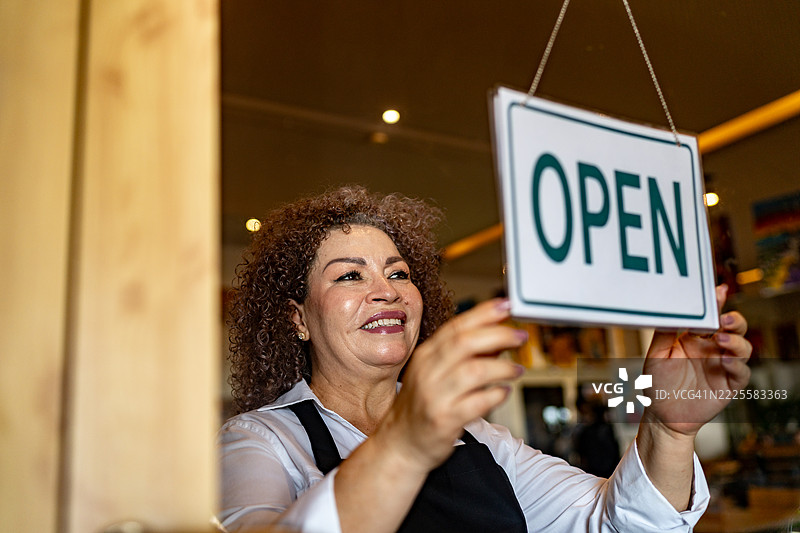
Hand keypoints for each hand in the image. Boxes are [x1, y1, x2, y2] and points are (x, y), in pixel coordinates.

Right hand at [382, 298, 525, 471]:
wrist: (400, 444)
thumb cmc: (421, 406)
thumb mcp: (435, 373)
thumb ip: (465, 355)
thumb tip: (499, 338)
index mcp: (426, 355)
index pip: (456, 326)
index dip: (484, 313)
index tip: (506, 306)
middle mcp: (427, 372)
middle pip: (465, 343)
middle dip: (498, 335)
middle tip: (520, 337)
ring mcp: (435, 396)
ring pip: (473, 371)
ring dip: (501, 367)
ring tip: (515, 369)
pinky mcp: (444, 420)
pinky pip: (476, 403)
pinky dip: (495, 395)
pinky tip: (503, 392)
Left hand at [642, 284, 751, 436]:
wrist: (662, 414)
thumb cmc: (658, 383)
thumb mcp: (656, 355)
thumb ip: (664, 334)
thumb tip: (670, 311)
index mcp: (695, 338)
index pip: (710, 317)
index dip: (717, 304)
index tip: (718, 292)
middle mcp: (712, 349)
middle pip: (733, 328)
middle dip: (733, 320)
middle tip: (723, 319)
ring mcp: (722, 366)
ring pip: (742, 347)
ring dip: (736, 341)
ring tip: (722, 339)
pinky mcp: (729, 384)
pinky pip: (741, 372)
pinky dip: (737, 364)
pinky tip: (725, 360)